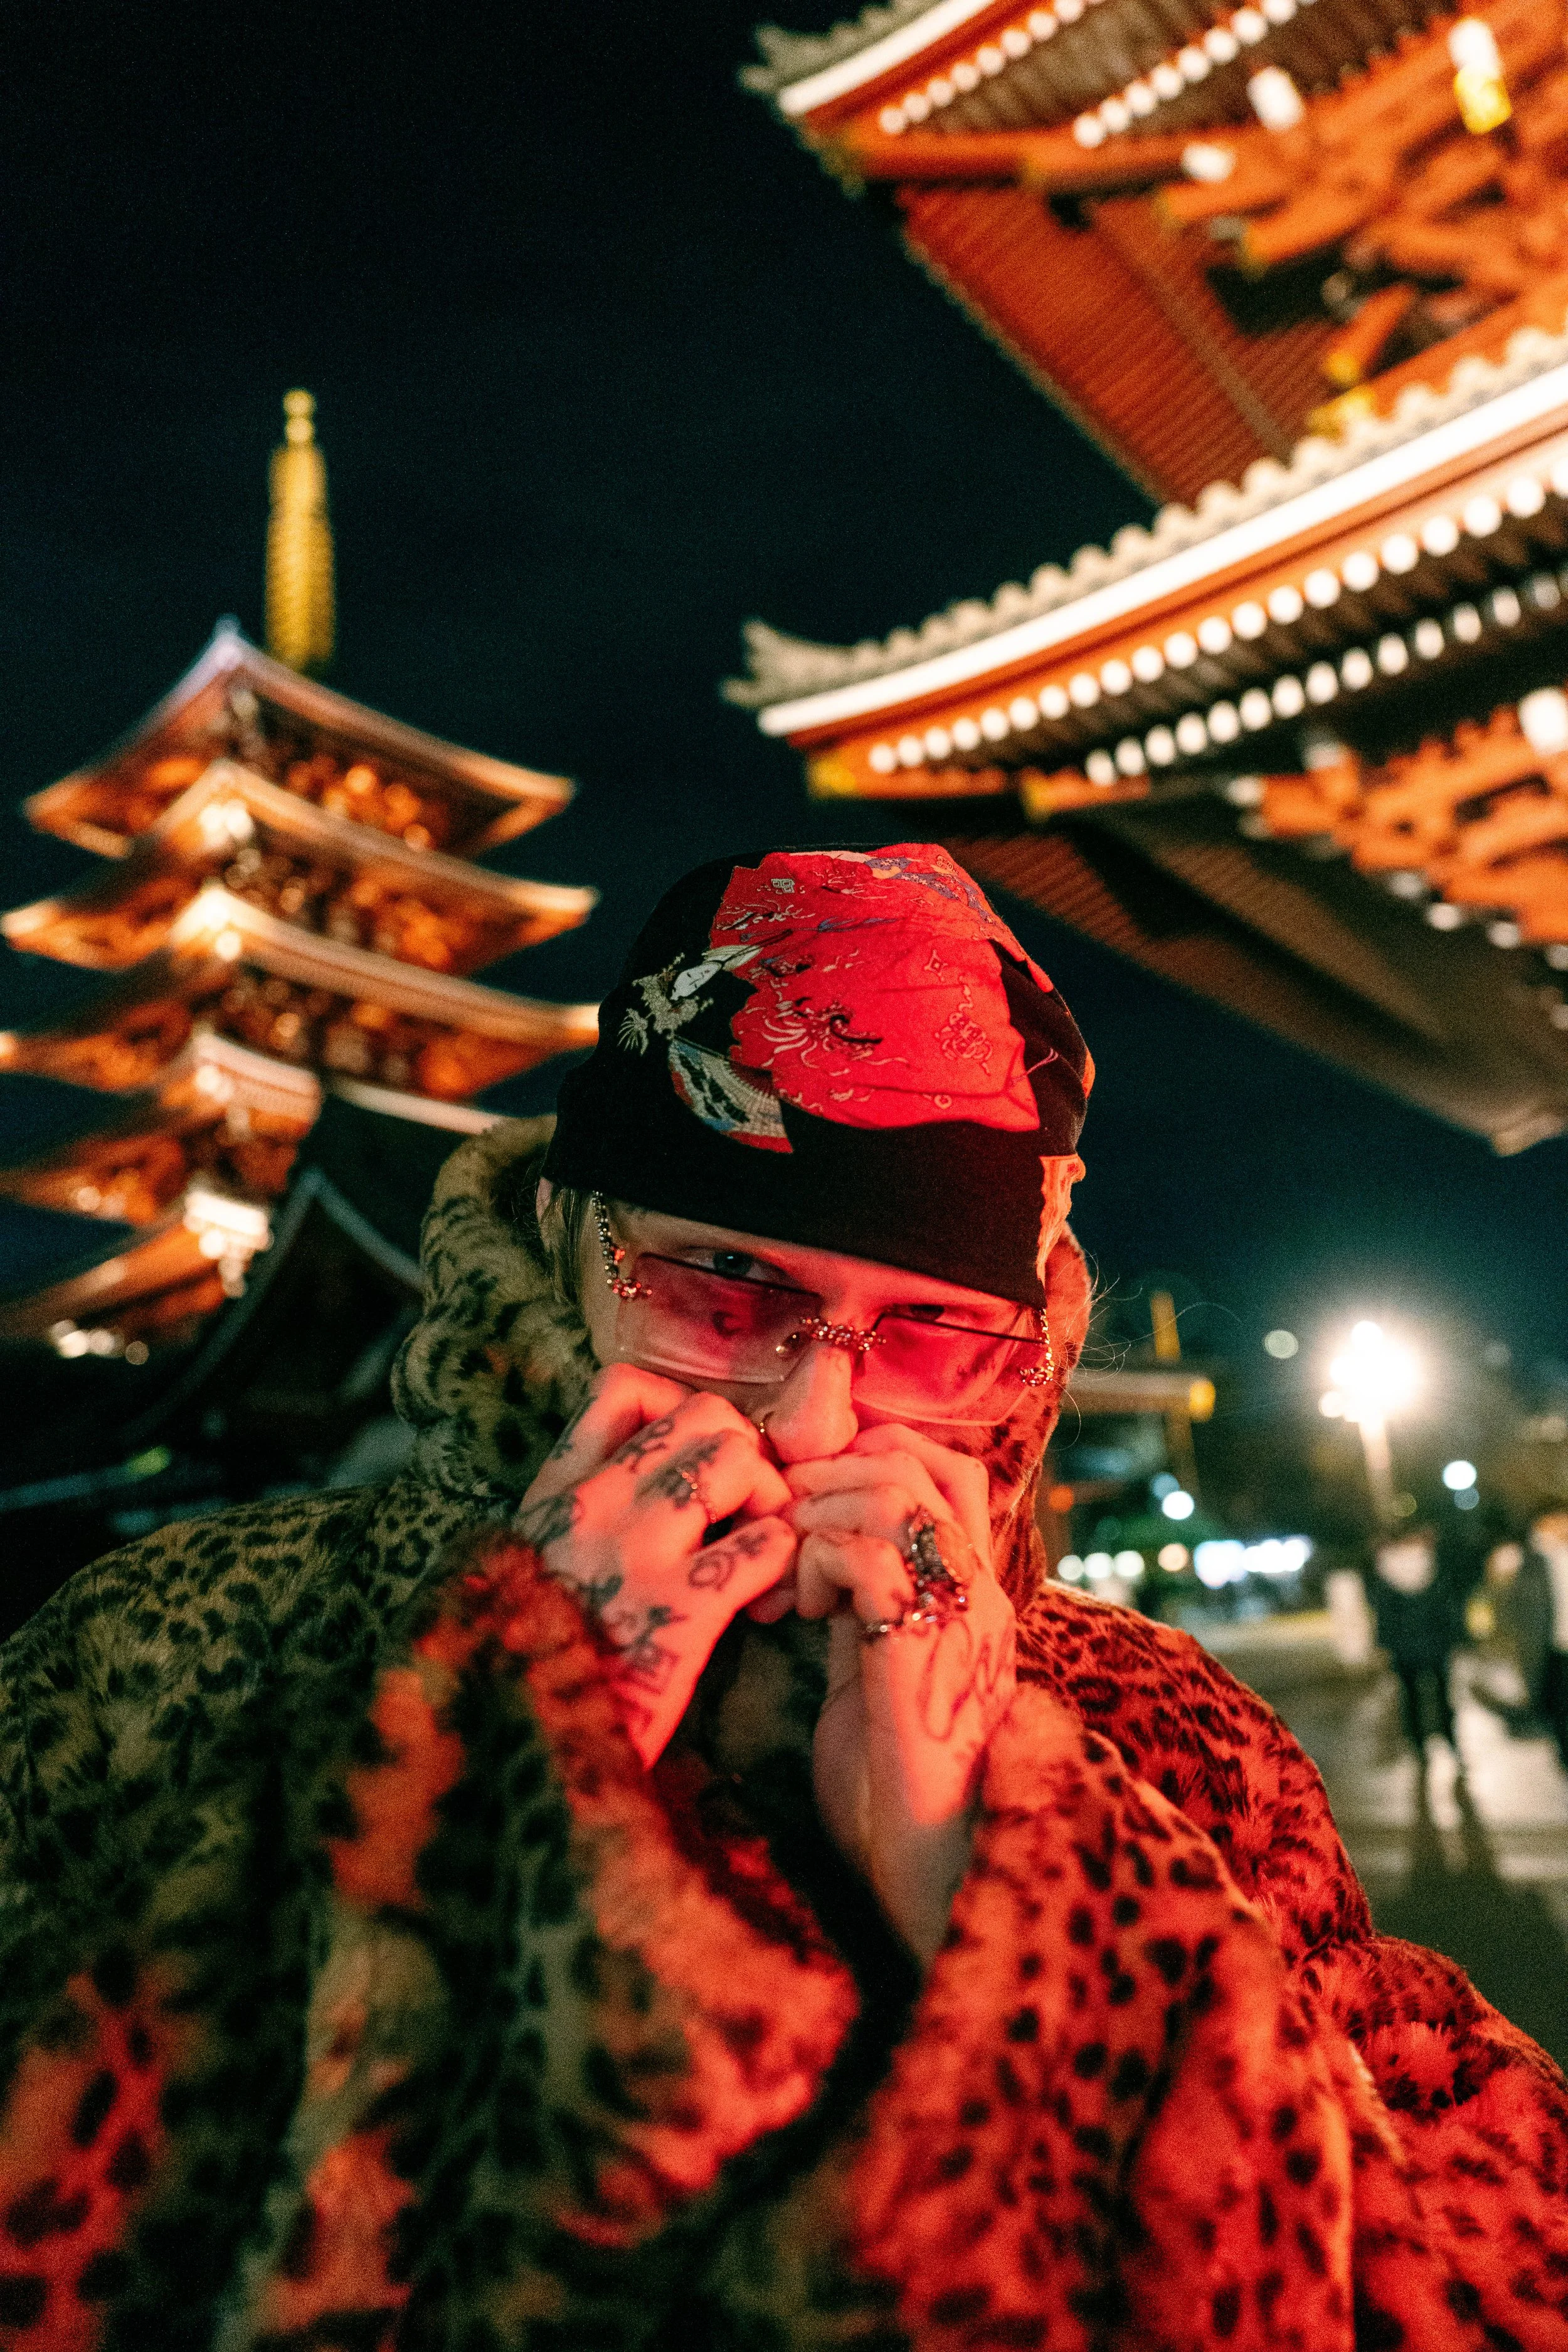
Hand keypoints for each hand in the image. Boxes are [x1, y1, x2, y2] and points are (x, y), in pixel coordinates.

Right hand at [515, 1365, 794, 1765]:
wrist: (508, 1759)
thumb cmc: (526, 1679)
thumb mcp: (526, 1580)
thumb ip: (574, 1532)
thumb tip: (646, 1502)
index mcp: (551, 1497)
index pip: (622, 1390)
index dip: (681, 1411)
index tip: (695, 1465)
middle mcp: (590, 1507)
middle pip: (704, 1415)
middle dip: (745, 1456)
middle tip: (747, 1516)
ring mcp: (633, 1553)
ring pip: (738, 1461)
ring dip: (771, 1501)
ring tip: (764, 1555)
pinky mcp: (679, 1613)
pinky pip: (764, 1544)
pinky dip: (784, 1563)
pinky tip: (768, 1602)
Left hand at [773, 1426, 1016, 1963]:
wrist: (929, 1875)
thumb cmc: (887, 1785)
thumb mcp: (865, 1670)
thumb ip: (855, 1603)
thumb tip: (807, 1548)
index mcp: (965, 1588)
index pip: (940, 1464)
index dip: (861, 1457)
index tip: (800, 1510)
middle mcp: (975, 1586)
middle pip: (911, 1459)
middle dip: (822, 1475)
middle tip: (777, 1536)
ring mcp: (958, 1613)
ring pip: (889, 1490)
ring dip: (813, 1515)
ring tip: (785, 1580)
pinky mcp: (924, 1649)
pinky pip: (864, 1552)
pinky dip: (813, 1561)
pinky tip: (794, 1614)